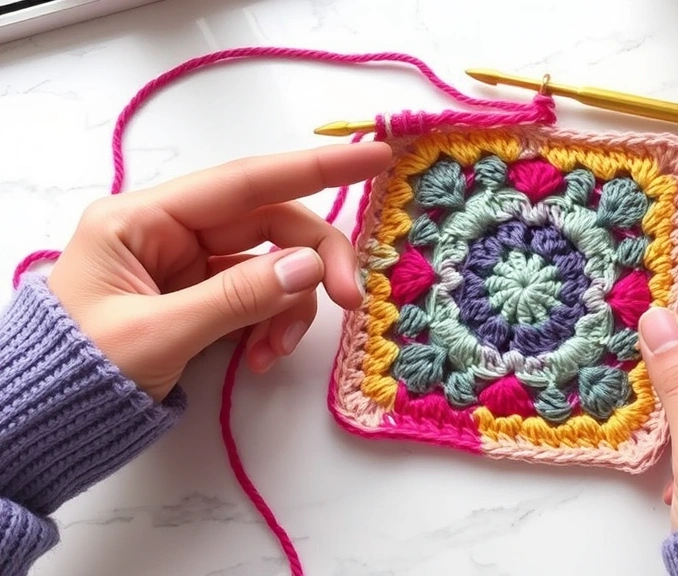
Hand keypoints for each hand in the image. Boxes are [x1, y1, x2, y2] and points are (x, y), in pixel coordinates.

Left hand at [46, 142, 391, 401]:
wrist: (42, 424)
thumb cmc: (79, 374)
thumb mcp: (157, 335)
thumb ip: (237, 296)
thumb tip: (309, 266)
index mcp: (142, 219)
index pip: (244, 182)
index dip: (313, 167)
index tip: (373, 157)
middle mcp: (169, 231)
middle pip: (269, 224)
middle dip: (314, 261)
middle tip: (350, 300)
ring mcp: (186, 265)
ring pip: (271, 264)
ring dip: (290, 306)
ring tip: (273, 353)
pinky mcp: (200, 298)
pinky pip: (258, 297)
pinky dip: (271, 325)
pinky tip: (259, 358)